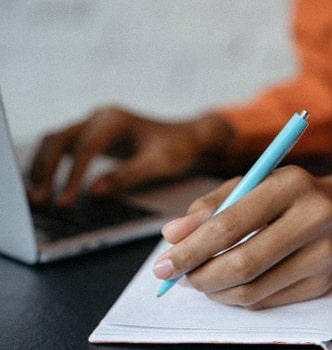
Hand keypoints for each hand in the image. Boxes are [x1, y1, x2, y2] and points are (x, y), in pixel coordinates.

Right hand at [28, 107, 232, 205]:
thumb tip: (93, 191)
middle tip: (38, 199)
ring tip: (36, 194)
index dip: (73, 175)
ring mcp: (95, 125)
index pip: (86, 147)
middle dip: (46, 169)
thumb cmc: (177, 148)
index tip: (66, 200)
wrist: (186, 138)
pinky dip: (53, 165)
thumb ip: (127, 175)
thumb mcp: (158, 163)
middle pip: (59, 138)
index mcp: (115, 119)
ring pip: (56, 141)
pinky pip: (65, 147)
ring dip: (43, 166)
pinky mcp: (95, 136)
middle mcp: (100, 118)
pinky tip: (48, 183)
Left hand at [153, 165, 331, 308]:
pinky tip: (220, 285)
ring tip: (194, 279)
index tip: (163, 264)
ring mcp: (322, 256)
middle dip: (198, 275)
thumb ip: (208, 206)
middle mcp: (312, 220)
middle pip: (241, 263)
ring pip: (252, 289)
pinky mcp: (323, 283)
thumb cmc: (287, 192)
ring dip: (213, 289)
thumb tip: (172, 234)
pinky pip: (266, 300)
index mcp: (288, 186)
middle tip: (174, 275)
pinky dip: (234, 297)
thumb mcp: (249, 183)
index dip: (190, 249)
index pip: (229, 225)